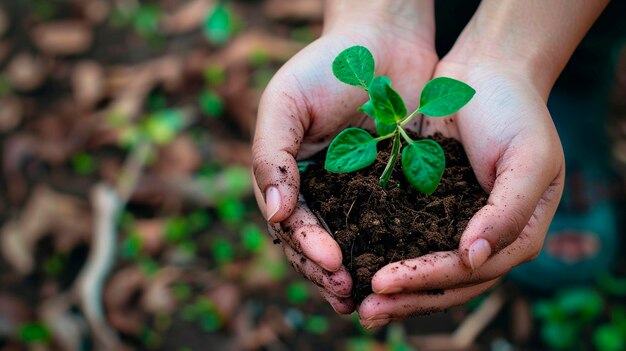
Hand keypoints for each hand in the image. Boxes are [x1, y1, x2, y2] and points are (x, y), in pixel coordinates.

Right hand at [252, 2, 437, 314]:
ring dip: (358, 273)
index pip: (291, 224)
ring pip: (353, 244)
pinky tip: (403, 269)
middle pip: (318, 244)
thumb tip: (274, 215)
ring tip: (369, 297)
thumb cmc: (326, 66)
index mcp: (291, 177)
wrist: (383, 39)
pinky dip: (392, 250)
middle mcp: (322, 191)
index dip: (307, 246)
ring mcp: (358, 192)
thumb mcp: (285, 103)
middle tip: (347, 292)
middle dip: (328, 272)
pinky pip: (392, 225)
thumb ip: (271, 155)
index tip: (331, 262)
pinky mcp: (396, 187)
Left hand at [356, 57, 565, 327]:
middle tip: (363, 312)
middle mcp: (485, 238)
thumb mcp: (528, 158)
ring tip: (354, 300)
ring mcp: (456, 224)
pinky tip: (356, 261)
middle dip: (405, 298)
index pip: (470, 272)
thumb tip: (473, 261)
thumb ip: (507, 213)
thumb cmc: (515, 111)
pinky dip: (385, 252)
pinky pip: (406, 236)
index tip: (384, 283)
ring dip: (393, 288)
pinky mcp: (429, 205)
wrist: (487, 71)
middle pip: (445, 283)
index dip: (428, 281)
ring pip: (424, 267)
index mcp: (516, 235)